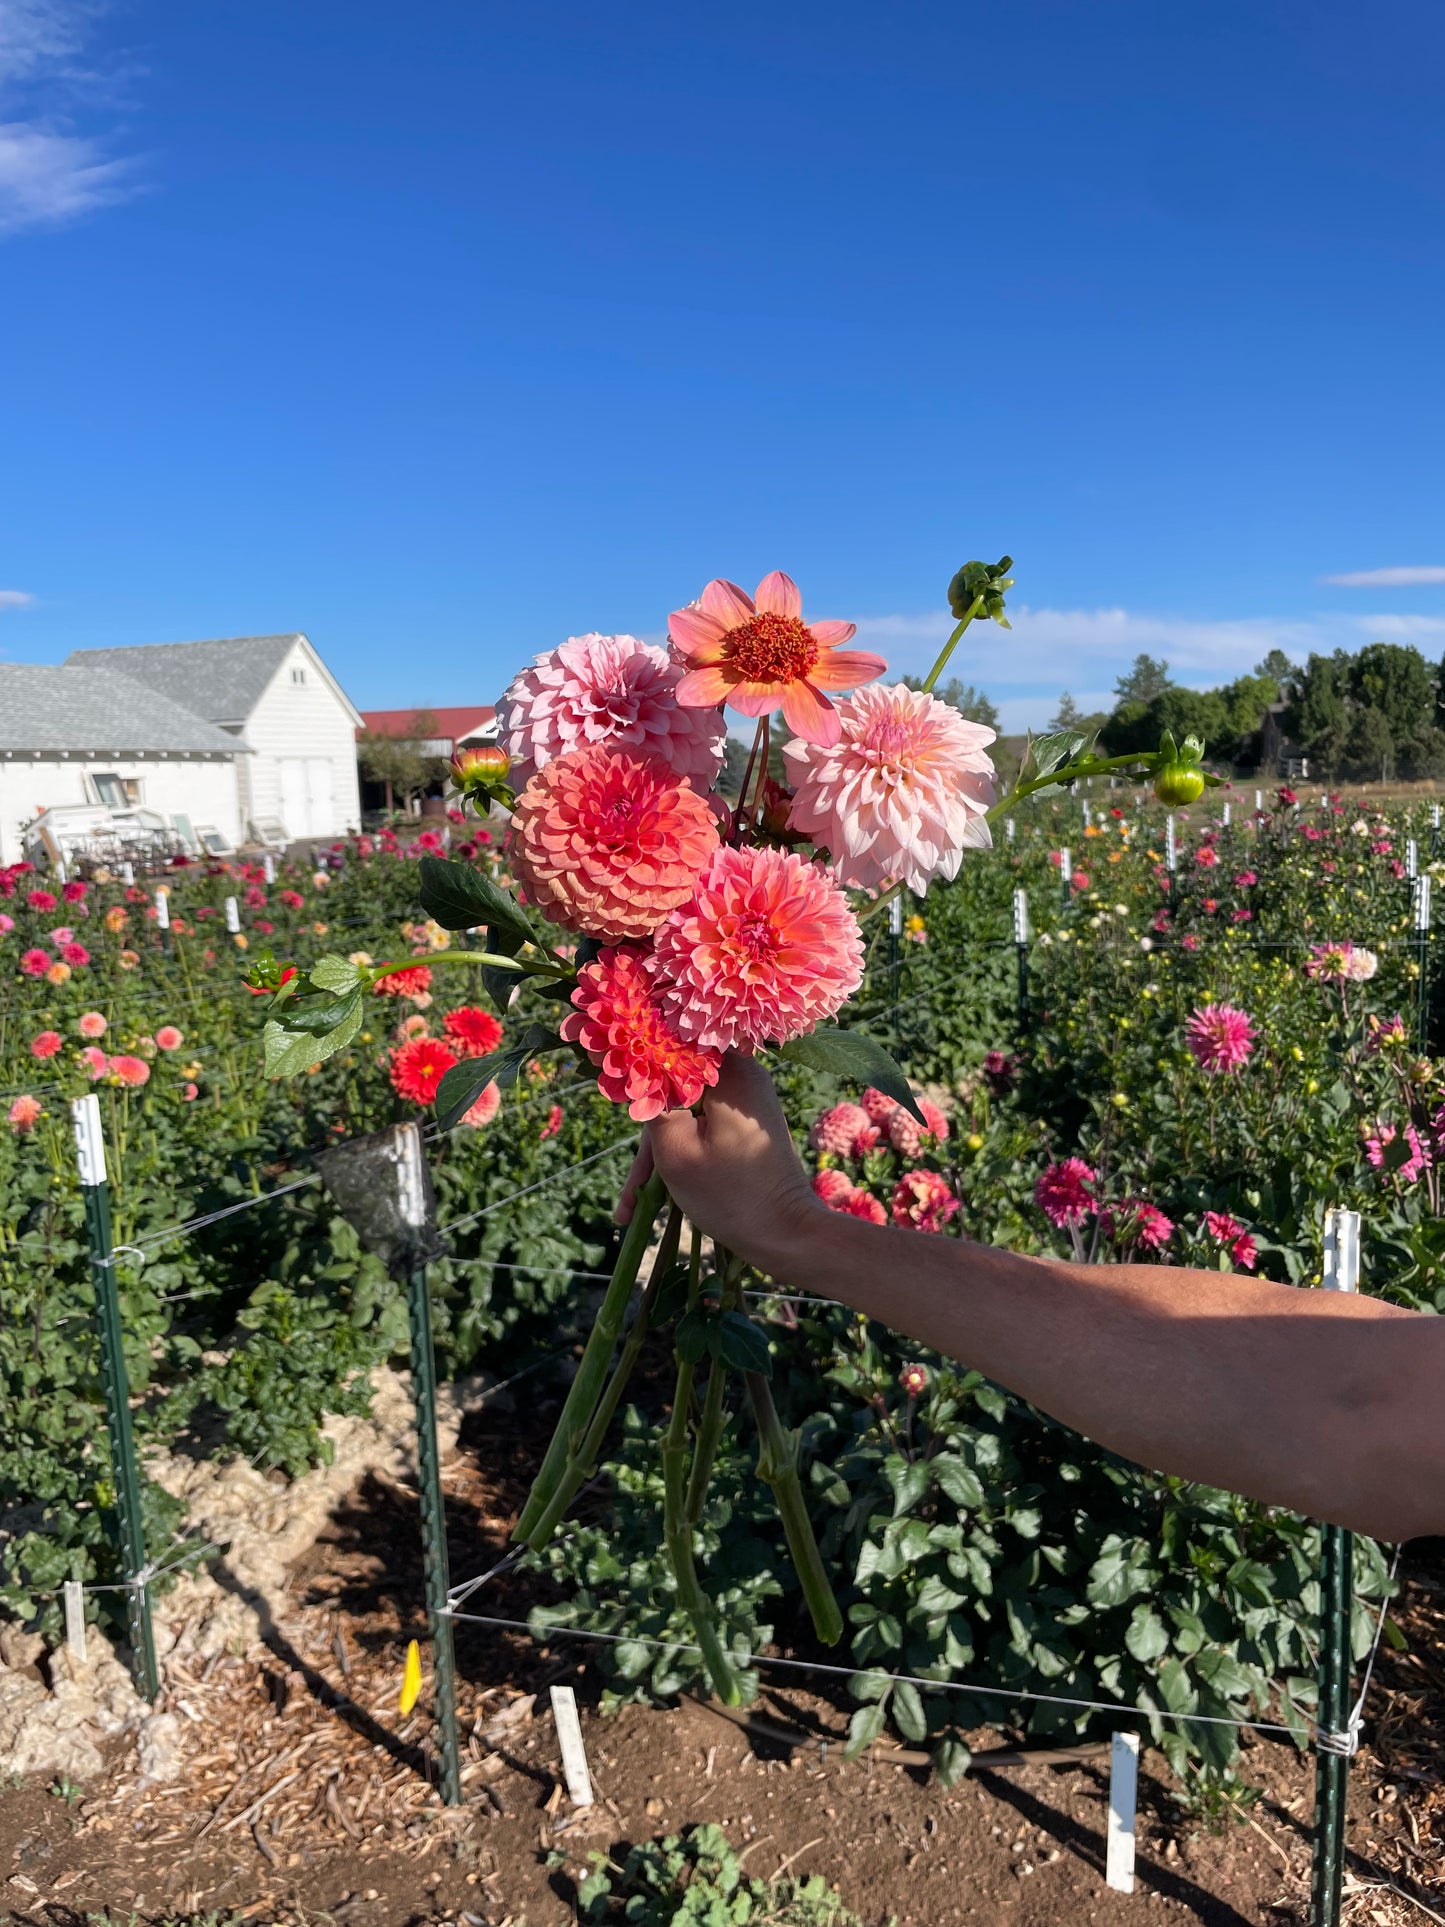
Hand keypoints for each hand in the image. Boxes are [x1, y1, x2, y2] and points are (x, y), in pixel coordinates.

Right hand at [616, 1054, 822, 1272]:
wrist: (786, 1233)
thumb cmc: (730, 1194)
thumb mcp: (676, 1150)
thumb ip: (653, 1106)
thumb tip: (637, 1071)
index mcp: (731, 1072)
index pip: (674, 1047)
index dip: (641, 1064)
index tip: (612, 1081)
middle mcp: (744, 1076)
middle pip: (677, 1088)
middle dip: (649, 1134)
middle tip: (630, 1183)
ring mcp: (747, 1100)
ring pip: (687, 1113)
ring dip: (660, 1152)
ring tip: (632, 1205)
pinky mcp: (747, 1123)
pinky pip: (704, 1127)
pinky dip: (682, 1153)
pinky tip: (651, 1198)